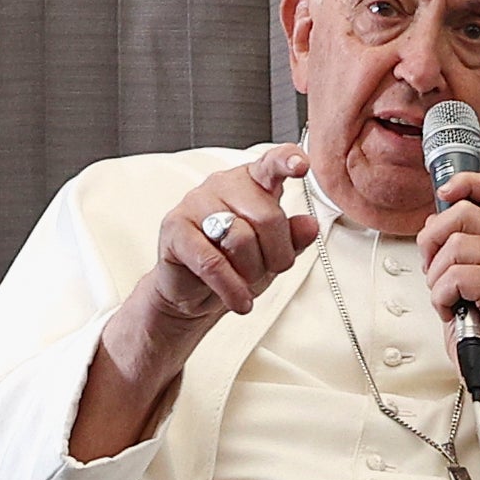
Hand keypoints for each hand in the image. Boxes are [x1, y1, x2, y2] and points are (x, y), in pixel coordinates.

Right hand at [74, 147, 316, 458]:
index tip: (300, 165)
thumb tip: (310, 225)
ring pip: (239, 232)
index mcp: (238, 190)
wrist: (173, 318)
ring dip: (253, 271)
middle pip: (263, 212)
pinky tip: (239, 306)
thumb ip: (286, 244)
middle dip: (274, 252)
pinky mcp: (169, 243)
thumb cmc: (222, 284)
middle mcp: (212, 193)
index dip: (282, 161)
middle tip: (267, 276)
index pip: (266, 165)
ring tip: (246, 294)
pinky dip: (231, 285)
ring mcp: (187, 215)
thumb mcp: (264, 268)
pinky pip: (211, 258)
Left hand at [416, 171, 479, 428]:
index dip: (466, 183)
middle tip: (434, 270)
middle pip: (464, 213)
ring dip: (438, 277)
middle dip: (433, 240)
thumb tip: (433, 222)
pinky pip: (457, 276)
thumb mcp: (465, 277)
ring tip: (448, 298)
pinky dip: (443, 296)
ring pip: (456, 246)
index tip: (444, 193)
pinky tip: (453, 310)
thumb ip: (456, 245)